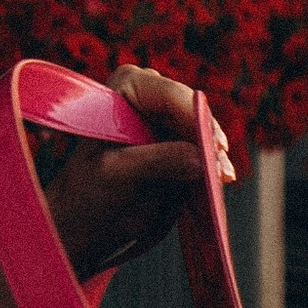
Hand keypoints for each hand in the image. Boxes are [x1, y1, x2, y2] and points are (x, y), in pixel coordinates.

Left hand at [37, 65, 227, 277]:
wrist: (86, 220)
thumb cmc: (86, 193)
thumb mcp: (115, 175)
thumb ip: (155, 161)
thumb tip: (200, 157)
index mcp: (125, 87)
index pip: (169, 95)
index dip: (195, 118)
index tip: (213, 146)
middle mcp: (149, 95)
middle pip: (193, 111)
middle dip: (208, 138)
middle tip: (222, 170)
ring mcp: (167, 118)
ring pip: (204, 131)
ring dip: (214, 155)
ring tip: (221, 178)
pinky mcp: (179, 143)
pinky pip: (204, 150)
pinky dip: (211, 165)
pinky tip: (217, 180)